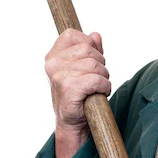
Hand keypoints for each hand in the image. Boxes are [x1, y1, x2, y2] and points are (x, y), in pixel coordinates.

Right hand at [44, 29, 109, 157]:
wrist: (73, 122)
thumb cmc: (79, 95)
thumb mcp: (83, 68)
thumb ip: (90, 50)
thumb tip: (95, 35)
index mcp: (53, 56)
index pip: (72, 35)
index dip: (88, 45)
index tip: (91, 60)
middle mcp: (53, 64)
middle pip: (88, 50)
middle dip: (100, 64)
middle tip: (96, 78)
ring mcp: (59, 76)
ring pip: (95, 65)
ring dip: (103, 77)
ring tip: (96, 87)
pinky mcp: (69, 88)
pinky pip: (96, 80)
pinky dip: (104, 87)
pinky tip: (100, 93)